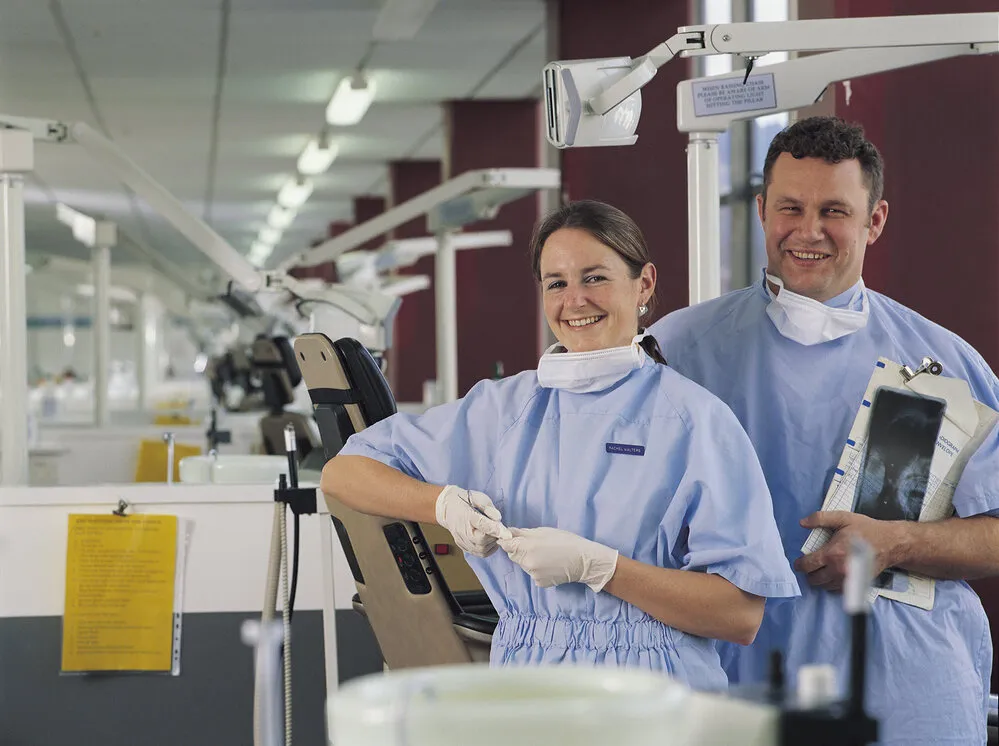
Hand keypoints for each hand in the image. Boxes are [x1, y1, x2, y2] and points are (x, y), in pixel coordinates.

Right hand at [435, 485, 510, 557]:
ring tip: (492, 533)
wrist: (447, 508)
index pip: (482, 525)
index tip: (508, 534)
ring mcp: (462, 540)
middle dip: (494, 536)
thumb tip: (498, 518)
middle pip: (482, 540)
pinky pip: (478, 553)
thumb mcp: (477, 497)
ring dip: (491, 543)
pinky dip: (487, 549)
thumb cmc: (464, 501)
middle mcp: (463, 530)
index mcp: (467, 515)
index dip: (496, 530)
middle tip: (498, 528)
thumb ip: (488, 507)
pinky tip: (489, 541)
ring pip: (481, 549)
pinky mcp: (463, 546)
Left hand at [497, 527, 618, 591]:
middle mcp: (527, 563)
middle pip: (513, 556)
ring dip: (528, 560)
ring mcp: (533, 575)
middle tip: (534, 546)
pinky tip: (549, 565)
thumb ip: (523, 533)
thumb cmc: (566, 541)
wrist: (583, 561)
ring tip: (545, 555)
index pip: (505, 545)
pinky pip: (532, 574)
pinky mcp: (539, 583)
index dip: (507, 541)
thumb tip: (508, 531)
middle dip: (518, 550)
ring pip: (523, 565)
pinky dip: (537, 569)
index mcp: (527, 547)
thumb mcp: (543, 531)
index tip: (512, 539)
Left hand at [796, 511, 902, 590]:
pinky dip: (831, 586)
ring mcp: (848, 580)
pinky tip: (832, 576)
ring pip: (824, 587)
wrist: (890, 544)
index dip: (799, 564)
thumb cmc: (866, 530)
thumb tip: (802, 522)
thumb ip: (820, 518)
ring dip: (819, 580)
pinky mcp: (856, 585)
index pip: (807, 565)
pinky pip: (837, 591)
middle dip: (809, 573)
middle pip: (814, 579)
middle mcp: (838, 570)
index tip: (798, 563)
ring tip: (820, 571)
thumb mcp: (843, 518)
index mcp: (832, 553)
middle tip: (810, 566)